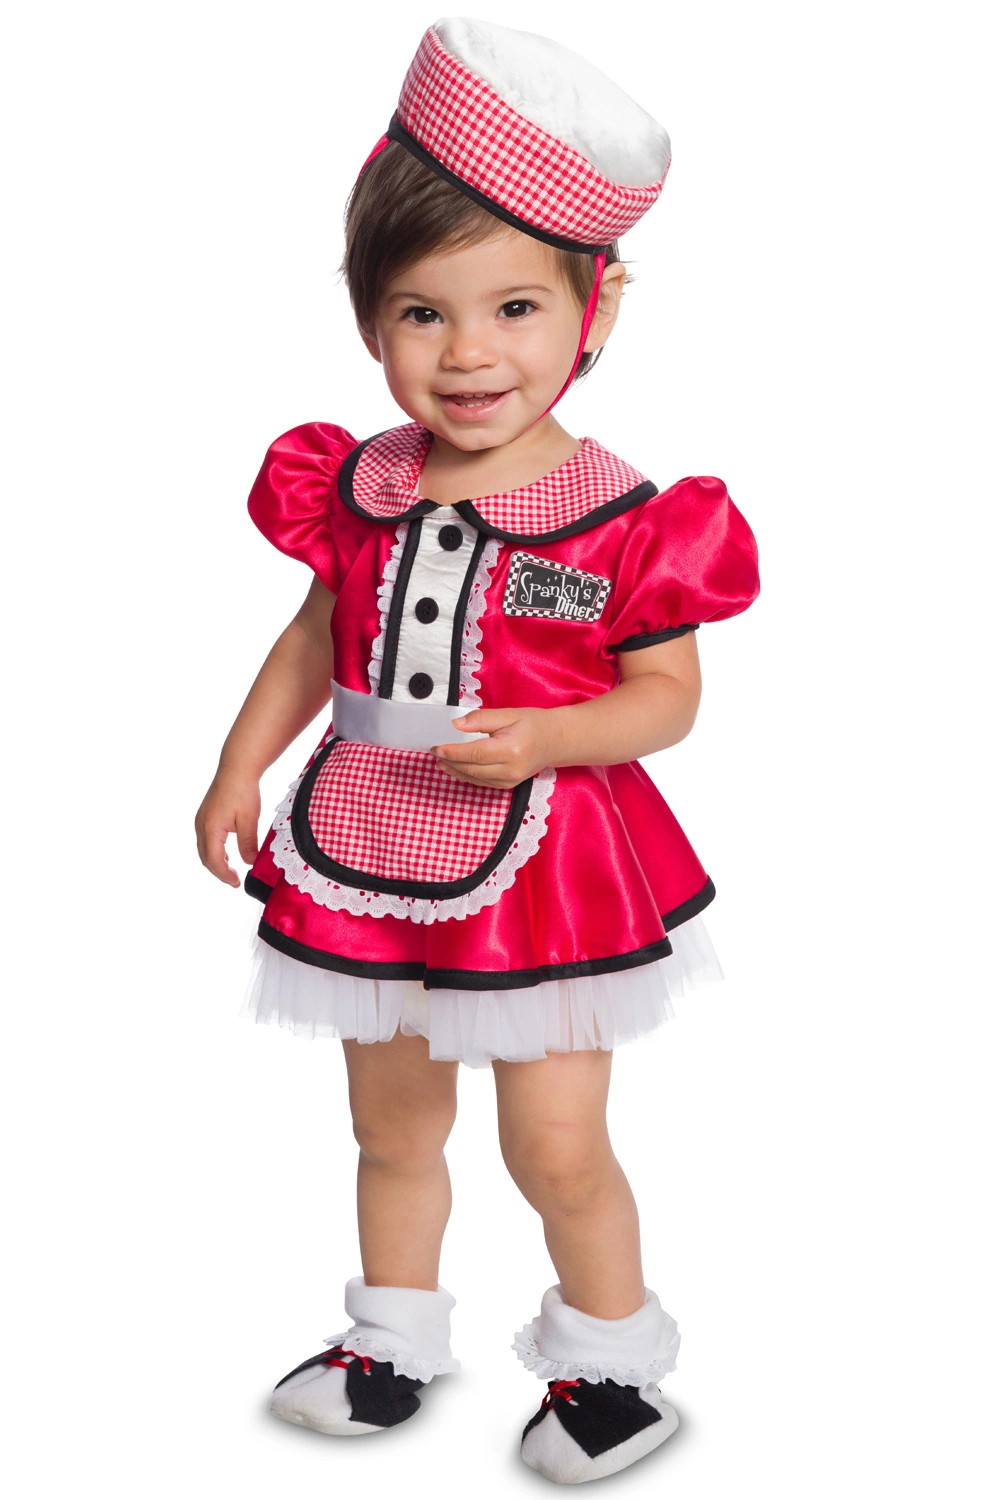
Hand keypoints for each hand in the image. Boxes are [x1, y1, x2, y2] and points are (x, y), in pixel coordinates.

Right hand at [195, 769, 260, 886]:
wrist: (236, 768)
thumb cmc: (243, 791)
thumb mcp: (249, 819)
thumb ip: (248, 843)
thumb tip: (249, 863)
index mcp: (211, 828)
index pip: (214, 860)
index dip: (224, 875)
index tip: (236, 883)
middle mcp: (201, 825)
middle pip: (205, 858)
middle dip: (219, 871)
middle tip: (234, 881)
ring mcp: (201, 820)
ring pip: (203, 849)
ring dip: (215, 862)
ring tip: (230, 870)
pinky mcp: (204, 816)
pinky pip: (205, 840)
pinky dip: (213, 851)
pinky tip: (226, 853)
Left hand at [432, 707, 554, 788]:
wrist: (556, 741)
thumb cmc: (533, 724)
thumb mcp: (508, 714)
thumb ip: (481, 719)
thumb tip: (456, 724)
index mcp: (511, 749)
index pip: (475, 753)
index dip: (453, 752)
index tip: (436, 747)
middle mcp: (511, 769)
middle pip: (472, 769)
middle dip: (450, 762)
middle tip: (433, 752)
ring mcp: (510, 780)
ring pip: (475, 778)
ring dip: (455, 770)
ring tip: (439, 762)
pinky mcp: (508, 785)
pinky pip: (482, 782)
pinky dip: (467, 776)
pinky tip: (456, 769)